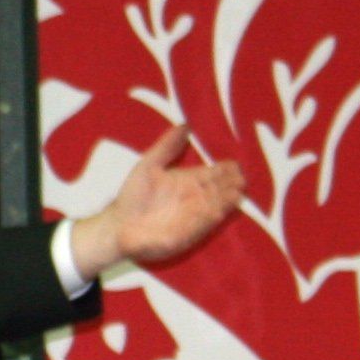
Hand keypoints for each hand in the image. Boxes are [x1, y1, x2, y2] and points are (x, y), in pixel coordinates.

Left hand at [74, 124, 246, 278]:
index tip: (235, 164)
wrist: (118, 225)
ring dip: (225, 201)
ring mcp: (192, 217)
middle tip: (241, 178)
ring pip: (214, 207)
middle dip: (230, 185)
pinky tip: (218, 211)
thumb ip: (167, 146)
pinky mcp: (186, 234)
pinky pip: (201, 225)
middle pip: (218, 190)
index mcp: (188, 181)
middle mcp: (194, 199)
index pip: (212, 174)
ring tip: (237, 193)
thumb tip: (185, 125)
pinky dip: (209, 219)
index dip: (224, 170)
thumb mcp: (149, 165)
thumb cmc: (133, 195)